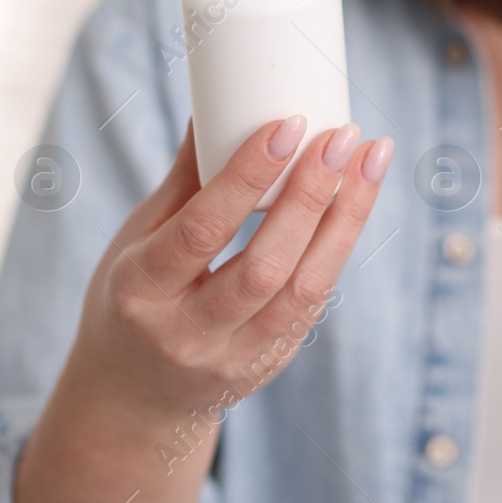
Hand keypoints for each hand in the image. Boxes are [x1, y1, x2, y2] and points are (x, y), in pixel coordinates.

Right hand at [17, 116, 392, 502]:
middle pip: (266, 264)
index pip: (202, 230)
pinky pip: (315, 301)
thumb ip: (183, 180)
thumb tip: (211, 102)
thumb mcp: (136, 241)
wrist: (132, 400)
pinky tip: (358, 198)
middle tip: (343, 135)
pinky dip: (339, 245)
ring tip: (371, 157)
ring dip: (346, 217)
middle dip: (311, 195)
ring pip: (305, 288)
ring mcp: (234, 357)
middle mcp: (187, 333)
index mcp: (139, 291)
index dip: (247, 176)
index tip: (288, 124)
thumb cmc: (130, 301)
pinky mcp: (271, 364)